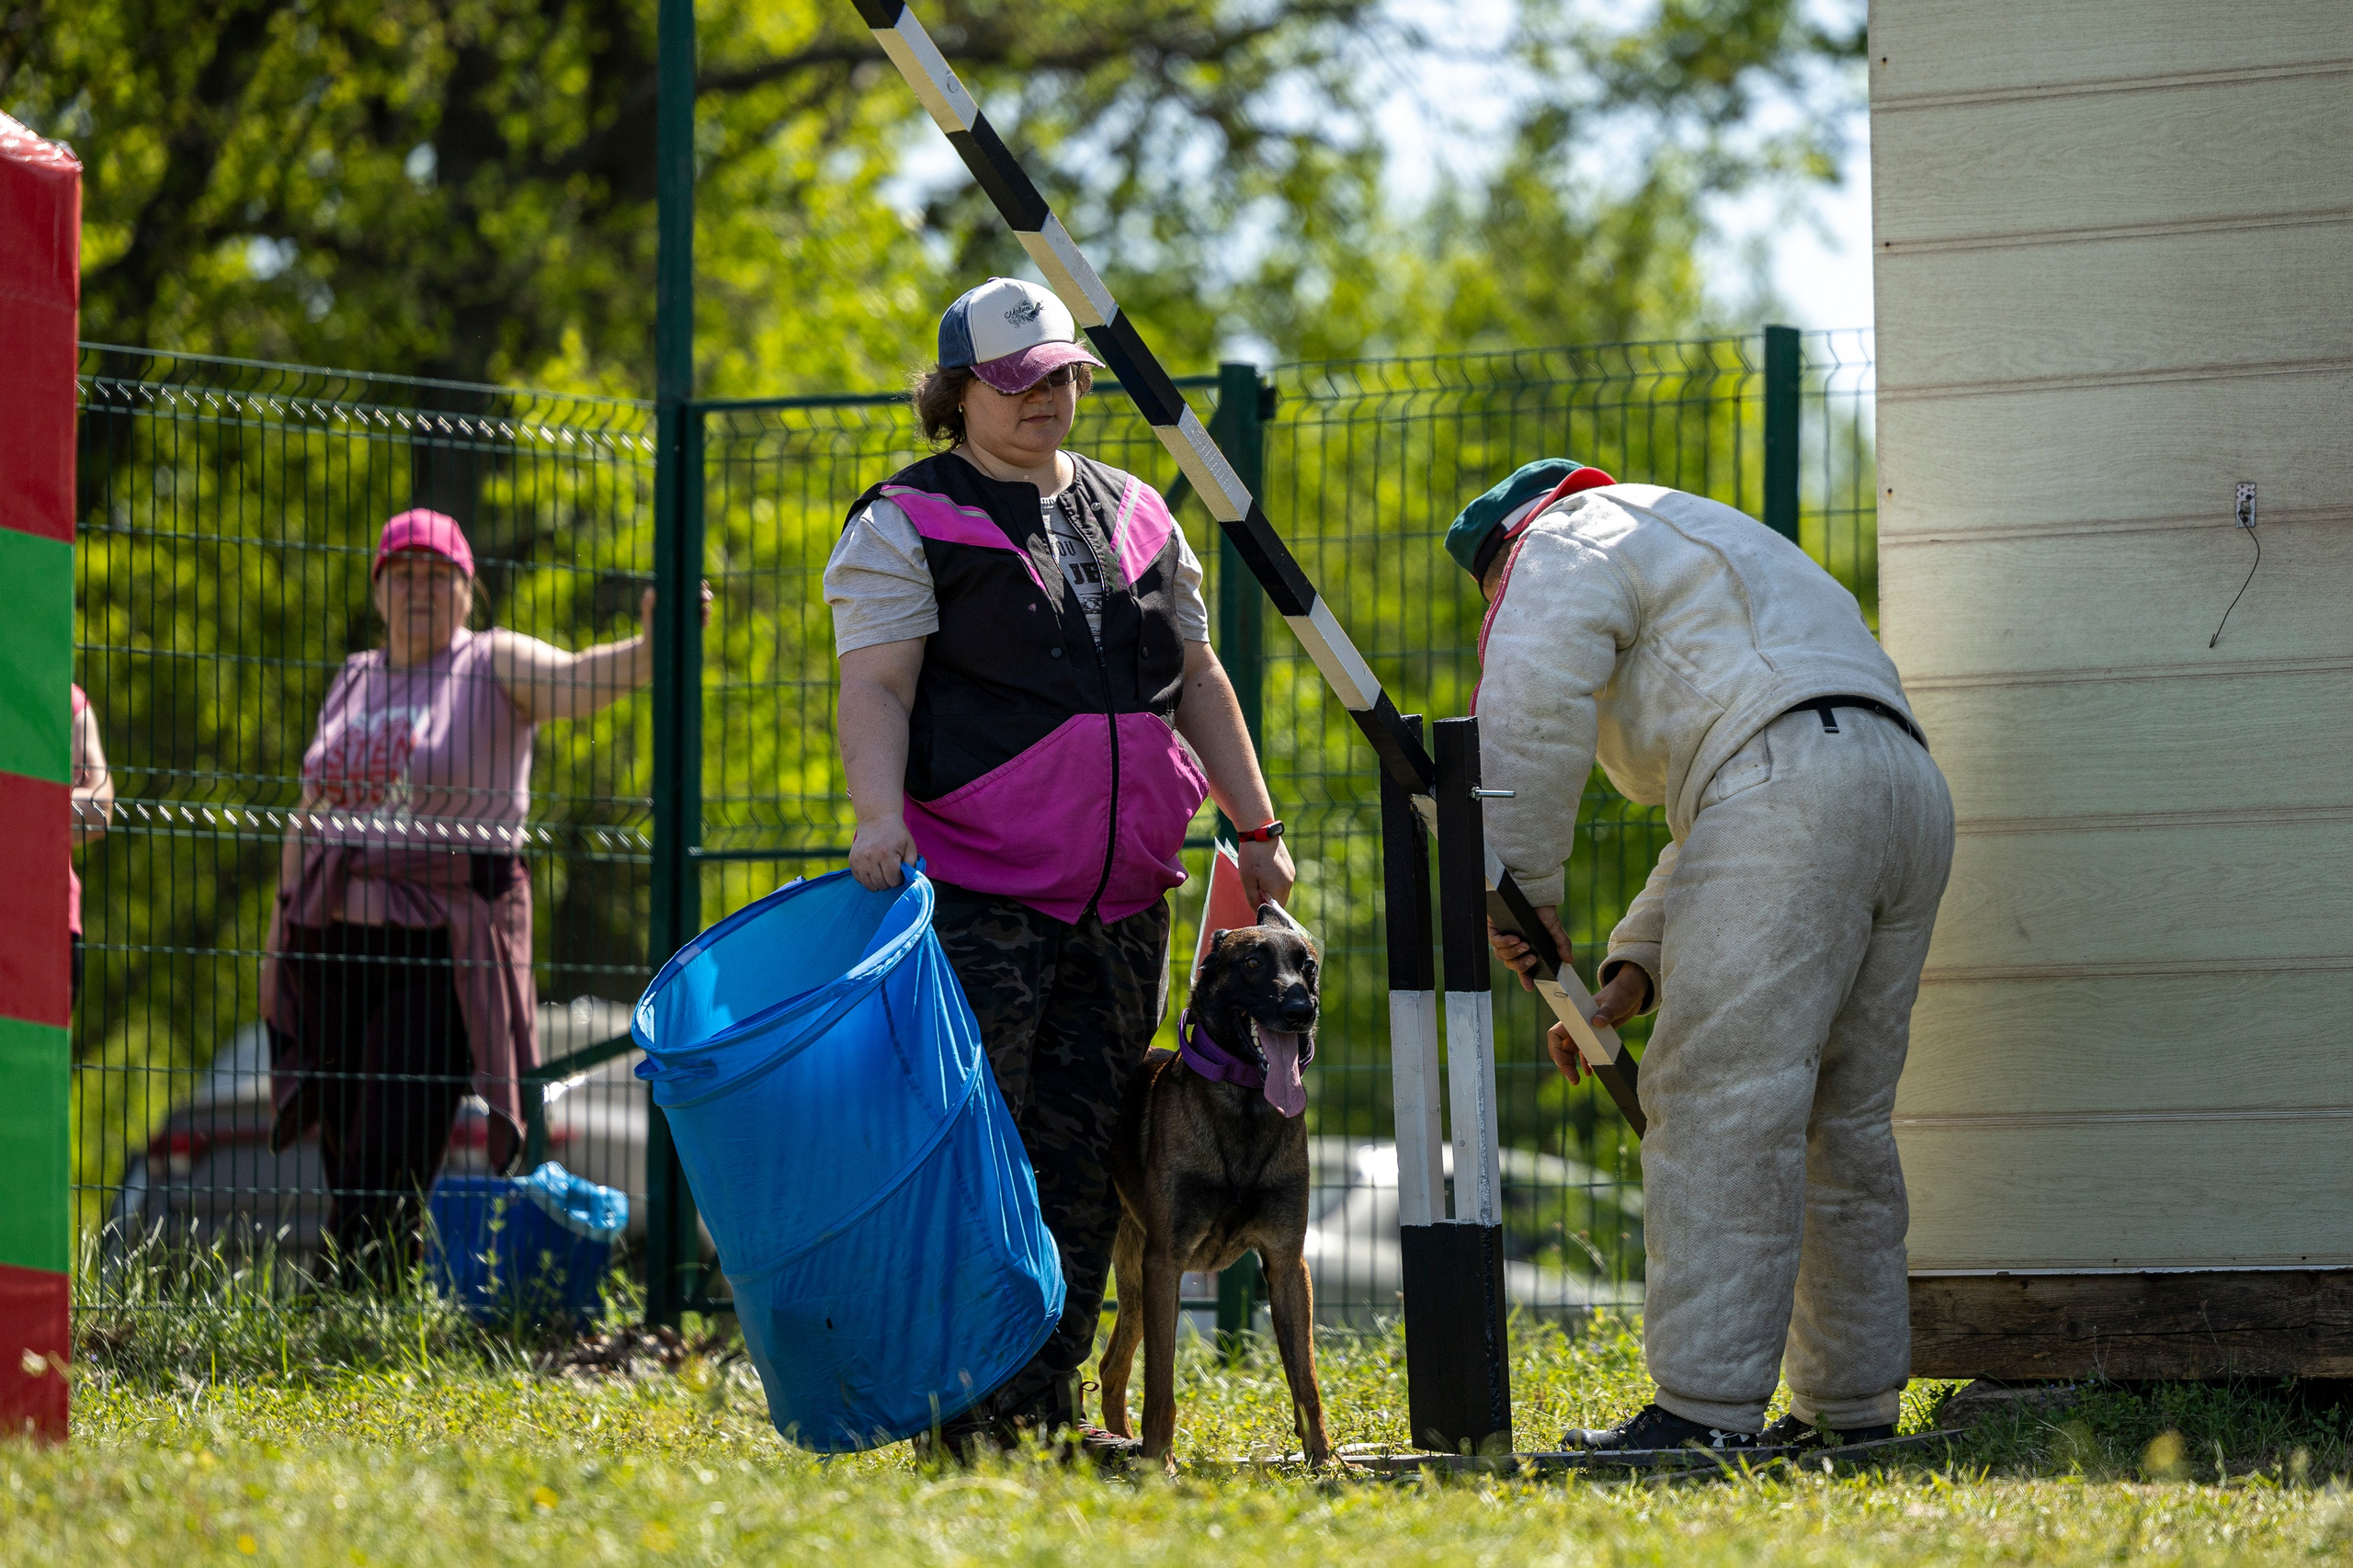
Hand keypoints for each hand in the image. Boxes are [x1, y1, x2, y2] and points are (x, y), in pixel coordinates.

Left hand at [638, 580, 715, 639]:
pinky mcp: (694, 627)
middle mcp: (685, 605)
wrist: (653, 647)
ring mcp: (690, 616)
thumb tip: (651, 589)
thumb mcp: (647, 615)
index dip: (697, 584)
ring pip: (704, 608)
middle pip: (699, 596)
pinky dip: (706, 620)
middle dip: (705, 595)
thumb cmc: (649, 628)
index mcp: (675, 598)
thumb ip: (647, 603)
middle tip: (706, 598)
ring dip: (707, 608)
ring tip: (706, 610)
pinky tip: (705, 621)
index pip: (688, 587)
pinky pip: (703, 622)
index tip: (701, 585)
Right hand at [849, 812, 917, 890]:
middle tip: (891, 871)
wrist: (876, 819)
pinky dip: (867, 878)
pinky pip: (859, 880)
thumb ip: (912, 865)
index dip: (899, 879)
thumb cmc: (896, 834)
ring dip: (878, 882)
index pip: (893, 881)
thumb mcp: (910, 846)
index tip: (899, 870)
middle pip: (881, 885)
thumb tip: (908, 880)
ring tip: (882, 871)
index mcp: (886, 854)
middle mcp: (870, 857)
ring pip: (869, 885)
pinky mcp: (852, 861)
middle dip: (889, 881)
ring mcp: (859, 860)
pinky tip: (873, 869)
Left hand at [1237, 837, 1294, 910]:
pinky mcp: (1290, 866)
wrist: (1260, 833)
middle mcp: (1289, 883)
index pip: (1275, 909)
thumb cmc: (1251, 857)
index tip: (1254, 901)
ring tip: (1259, 877)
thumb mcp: (1247, 882)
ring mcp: (1291, 873)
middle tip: (1254, 887)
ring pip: (1282, 890)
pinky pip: (1284, 880)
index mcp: (1279, 888)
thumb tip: (1257, 912)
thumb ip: (1253, 900)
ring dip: (1272, 889)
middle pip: (1280, 900)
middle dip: (1268, 899)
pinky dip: (1275, 880)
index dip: (1264, 908)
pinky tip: (1265, 870)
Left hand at [1486, 904, 1572, 991]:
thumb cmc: (1541, 909)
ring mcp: (1503, 938)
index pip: (1524, 969)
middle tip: (1531, 959)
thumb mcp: (1554, 928)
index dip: (1526, 979)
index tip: (1530, 987)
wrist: (1531, 890)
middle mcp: (1514, 946)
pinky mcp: (1493, 929)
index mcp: (1528, 949)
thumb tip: (1569, 960)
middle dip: (1521, 965)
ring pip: (1503, 956)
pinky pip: (1496, 942)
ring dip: (1514, 953)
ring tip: (1524, 945)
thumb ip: (1561, 943)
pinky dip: (1505, 942)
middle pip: (1513, 964)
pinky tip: (1514, 938)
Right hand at [1543, 963, 1650, 1084]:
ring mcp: (1585, 1031)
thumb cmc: (1621, 992)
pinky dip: (1585, 1063)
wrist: (1632, 991)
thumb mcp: (1615, 1002)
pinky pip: (1585, 1053)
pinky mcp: (1595, 1036)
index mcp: (1575, 1015)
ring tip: (1576, 1081)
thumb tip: (1596, 1022)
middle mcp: (1577, 1025)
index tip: (1564, 1063)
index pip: (1555, 1035)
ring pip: (1571, 1052)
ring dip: (1571, 1066)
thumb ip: (1607, 1011)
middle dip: (1563, 1064)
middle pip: (1561, 1047)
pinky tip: (1589, 1073)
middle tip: (1573, 1079)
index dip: (1556, 1050)